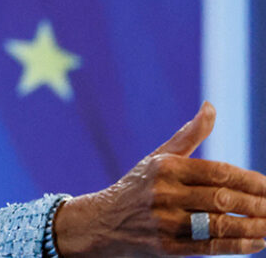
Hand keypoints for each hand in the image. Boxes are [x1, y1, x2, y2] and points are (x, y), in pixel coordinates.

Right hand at [54, 102, 265, 256]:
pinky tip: (257, 242)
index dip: (249, 180)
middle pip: (222, 199)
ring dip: (252, 227)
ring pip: (219, 225)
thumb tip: (211, 106)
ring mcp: (164, 222)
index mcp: (165, 167)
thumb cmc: (138, 186)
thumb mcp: (158, 158)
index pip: (218, 172)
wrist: (101, 222)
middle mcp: (163, 193)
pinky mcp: (166, 248)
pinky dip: (237, 246)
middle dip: (255, 204)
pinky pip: (210, 247)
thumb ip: (189, 135)